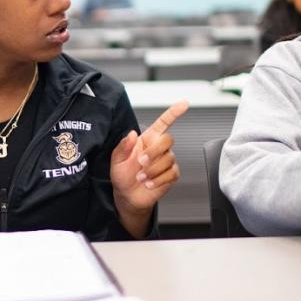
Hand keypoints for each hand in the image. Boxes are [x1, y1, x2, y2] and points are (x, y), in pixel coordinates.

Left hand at [110, 100, 188, 236]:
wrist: (128, 196)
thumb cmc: (122, 175)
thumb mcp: (116, 160)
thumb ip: (123, 147)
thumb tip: (131, 134)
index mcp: (147, 140)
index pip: (163, 123)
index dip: (174, 112)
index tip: (184, 104)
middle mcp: (158, 148)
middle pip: (168, 140)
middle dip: (154, 152)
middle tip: (141, 163)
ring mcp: (166, 161)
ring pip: (168, 159)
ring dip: (152, 170)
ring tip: (141, 177)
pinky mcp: (171, 174)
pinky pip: (171, 174)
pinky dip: (158, 180)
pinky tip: (149, 183)